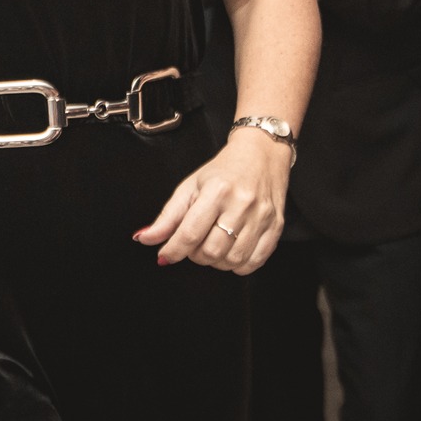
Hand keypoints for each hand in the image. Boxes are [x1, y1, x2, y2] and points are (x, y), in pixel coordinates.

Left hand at [132, 128, 290, 273]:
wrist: (262, 154)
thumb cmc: (223, 170)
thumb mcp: (190, 186)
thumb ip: (167, 216)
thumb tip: (145, 238)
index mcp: (217, 190)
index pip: (190, 233)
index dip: (173, 250)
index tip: (165, 255)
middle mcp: (242, 204)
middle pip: (212, 251)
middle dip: (195, 255)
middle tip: (193, 245)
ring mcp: (261, 217)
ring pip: (233, 260)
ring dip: (216, 262)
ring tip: (212, 246)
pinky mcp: (276, 226)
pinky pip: (255, 262)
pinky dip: (238, 265)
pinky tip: (231, 252)